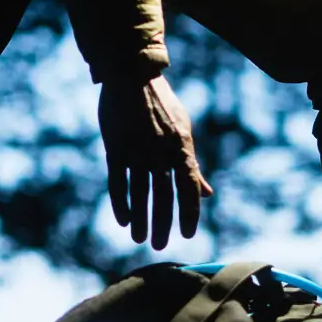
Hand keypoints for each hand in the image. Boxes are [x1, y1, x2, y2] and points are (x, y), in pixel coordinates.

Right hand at [98, 73, 211, 248]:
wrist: (132, 76)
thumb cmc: (162, 106)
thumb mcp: (183, 131)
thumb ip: (192, 164)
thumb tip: (206, 194)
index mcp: (181, 147)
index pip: (188, 187)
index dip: (189, 213)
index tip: (188, 234)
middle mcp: (160, 151)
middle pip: (163, 195)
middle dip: (163, 223)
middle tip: (160, 245)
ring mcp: (136, 150)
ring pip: (139, 192)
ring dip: (140, 218)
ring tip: (139, 238)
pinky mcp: (115, 147)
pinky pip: (118, 181)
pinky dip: (120, 202)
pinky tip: (123, 219)